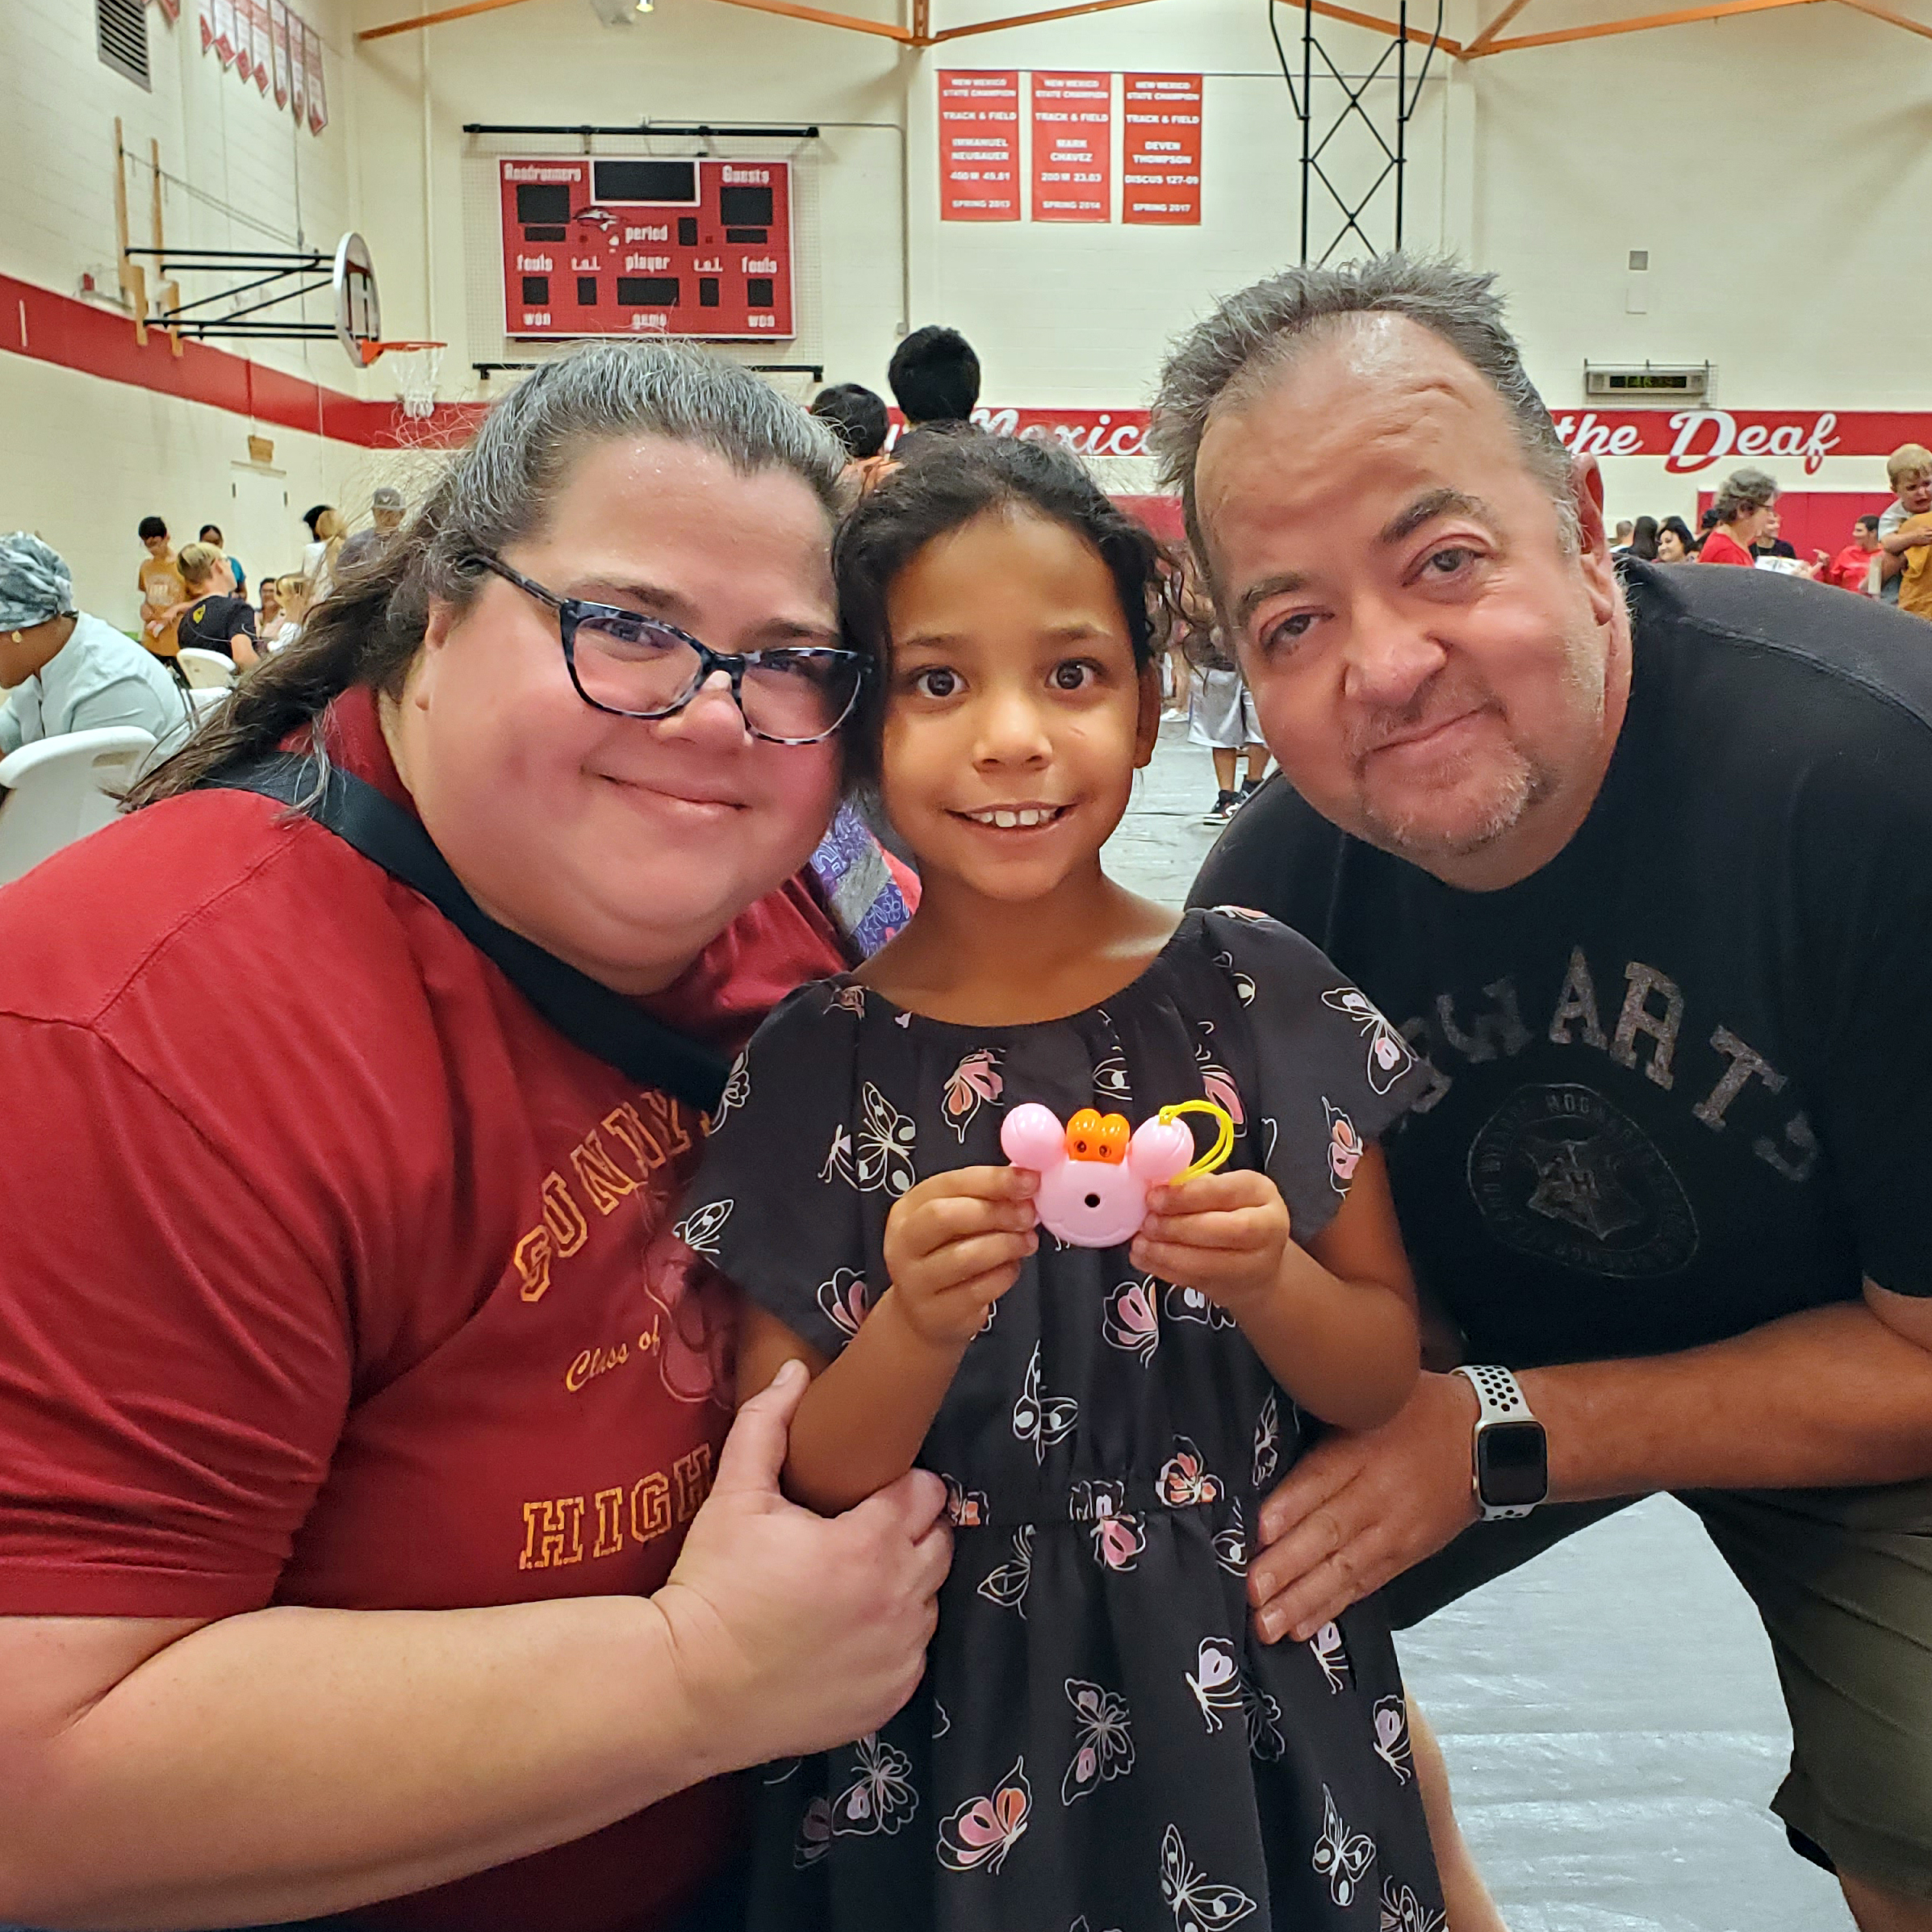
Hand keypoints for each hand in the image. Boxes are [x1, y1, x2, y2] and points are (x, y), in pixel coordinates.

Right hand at [657, 1360, 952, 1765]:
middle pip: (939, 1542)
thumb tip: (795, 1370)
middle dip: (910, 1530)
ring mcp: (900, 1655)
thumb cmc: (712, 1586)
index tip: (869, 1492)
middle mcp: (900, 1600)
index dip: (899, 1486)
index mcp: (871, 1544)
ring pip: (930, 1599)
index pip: (925, 1492)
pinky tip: (849, 1631)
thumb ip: (767, 1425)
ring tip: (853, 1581)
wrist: (688, 1688)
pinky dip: (892, 1639)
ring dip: (905, 1583)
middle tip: (863, 1533)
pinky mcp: (890, 1697)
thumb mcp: (734, 1496)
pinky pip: (914, 1654)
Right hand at [882, 1166, 1036, 1348]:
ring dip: (1006, 1245)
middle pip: (947, 1216)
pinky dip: (1005, 1274)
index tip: (1030, 1181)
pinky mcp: (936, 1313)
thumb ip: (982, 1199)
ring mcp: (915, 1281)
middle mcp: (903, 1243)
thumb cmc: (946, 1255)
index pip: (949, 1184)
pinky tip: (1012, 1267)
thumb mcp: (955, 1221)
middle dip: (996, 1212)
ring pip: (964, 1256)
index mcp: (908, 1208)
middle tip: (1028, 1215)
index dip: (993, 1180)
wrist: (924, 1314)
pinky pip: (979, 1289)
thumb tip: (1024, 1184)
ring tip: (1027, 1241)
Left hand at [1131, 1169, 1289, 1310]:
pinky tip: (1144, 1258)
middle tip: (1148, 1223)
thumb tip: (1152, 1183)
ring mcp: (1254, 1263)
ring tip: (1141, 1243)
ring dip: (1166, 1253)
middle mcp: (1267, 1227)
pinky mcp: (1233, 1287)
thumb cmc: (1231, 1213)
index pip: (1224, 1192)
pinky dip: (1163, 1269)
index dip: (1186, 1196)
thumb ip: (1191, 1184)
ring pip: (1209, 1262)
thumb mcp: (1220, 1189)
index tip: (1154, 1198)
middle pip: (1225, 1230)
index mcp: (1260, 1191)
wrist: (1258, 1261)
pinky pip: (1194, 1280)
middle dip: (1178, 1227)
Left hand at [1246, 1370, 1478, 1643]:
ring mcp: (1393, 1532)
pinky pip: (1364, 1585)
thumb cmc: (1418, 1411)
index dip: (1290, 1506)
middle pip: (1329, 1532)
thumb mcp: (1372, 1396)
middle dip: (1287, 1566)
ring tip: (1268, 1624)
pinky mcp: (1405, 1555)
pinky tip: (1303, 1626)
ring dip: (1303, 1599)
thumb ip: (1324, 1414)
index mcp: (1365, 1449)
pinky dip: (1333, 1607)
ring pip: (1344, 1569)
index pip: (1323, 1479)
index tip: (1258, 1532)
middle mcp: (1378, 1495)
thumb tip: (1273, 1432)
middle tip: (1251, 1592)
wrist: (1486, 1443)